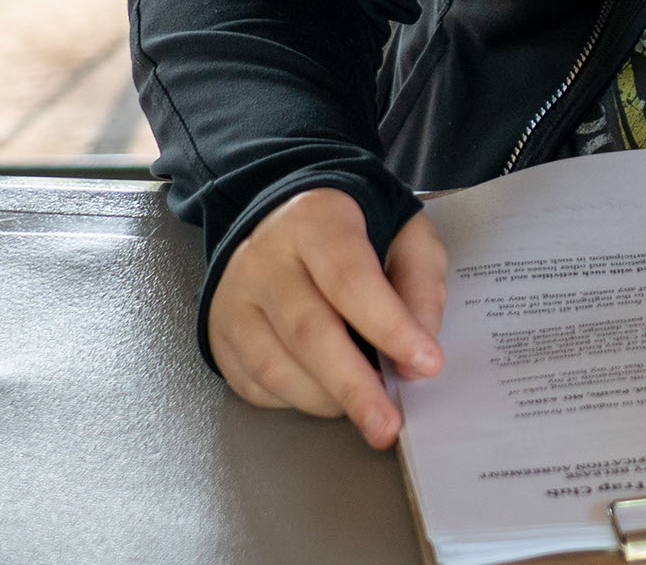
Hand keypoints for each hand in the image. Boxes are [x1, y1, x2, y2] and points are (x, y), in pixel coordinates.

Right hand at [206, 190, 448, 448]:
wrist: (280, 219)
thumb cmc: (354, 232)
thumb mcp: (404, 235)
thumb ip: (420, 284)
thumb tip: (419, 352)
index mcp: (315, 222)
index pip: (350, 279)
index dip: (390, 327)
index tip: (427, 364)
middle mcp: (264, 260)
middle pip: (308, 332)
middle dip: (354, 386)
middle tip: (388, 424)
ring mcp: (233, 300)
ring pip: (275, 366)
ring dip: (327, 399)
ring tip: (366, 410)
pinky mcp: (218, 335)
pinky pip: (255, 384)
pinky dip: (296, 401)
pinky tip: (327, 395)